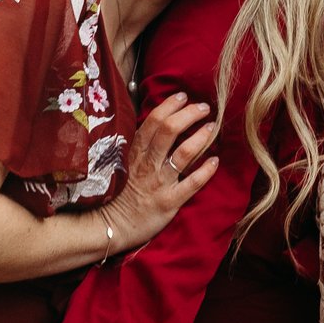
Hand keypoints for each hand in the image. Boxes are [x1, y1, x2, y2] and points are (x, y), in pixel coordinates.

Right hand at [105, 95, 219, 249]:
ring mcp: (159, 182)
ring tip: (212, 128)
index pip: (153, 121)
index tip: (182, 96)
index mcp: (136, 152)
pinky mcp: (168, 202)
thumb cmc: (117, 194)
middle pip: (170, 130)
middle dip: (189, 115)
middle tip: (203, 108)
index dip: (170, 106)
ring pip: (182, 153)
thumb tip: (157, 127)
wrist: (107, 226)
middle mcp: (148, 164)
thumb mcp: (123, 164)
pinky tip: (216, 161)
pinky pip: (191, 184)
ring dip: (200, 138)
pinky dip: (205, 171)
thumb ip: (139, 146)